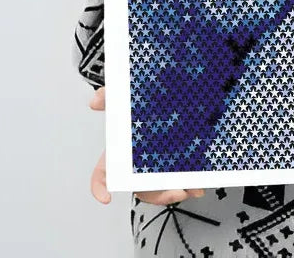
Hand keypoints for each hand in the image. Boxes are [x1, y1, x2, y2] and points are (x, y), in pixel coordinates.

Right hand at [88, 85, 205, 204]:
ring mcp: (157, 165)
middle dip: (156, 194)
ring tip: (192, 189)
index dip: (100, 186)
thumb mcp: (127, 98)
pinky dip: (189, 186)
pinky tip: (198, 186)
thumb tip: (95, 101)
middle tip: (174, 191)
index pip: (104, 172)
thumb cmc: (144, 105)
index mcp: (122, 152)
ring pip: (161, 188)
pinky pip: (179, 180)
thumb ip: (110, 96)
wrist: (176, 96)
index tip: (106, 197)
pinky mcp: (176, 163)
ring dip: (176, 192)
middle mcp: (139, 163)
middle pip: (141, 187)